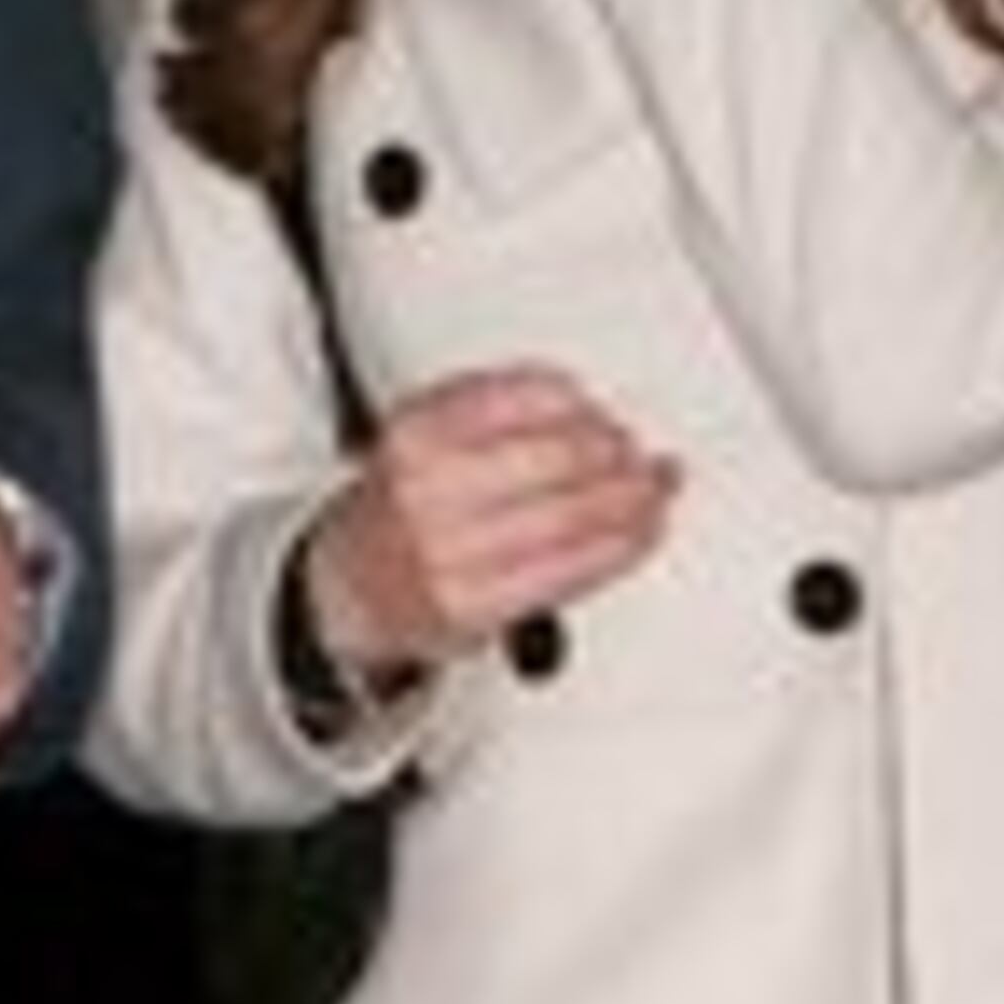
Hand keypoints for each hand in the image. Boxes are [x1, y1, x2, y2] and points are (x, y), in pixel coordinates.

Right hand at [301, 365, 681, 680]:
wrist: (349, 587)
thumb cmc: (404, 510)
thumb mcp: (430, 431)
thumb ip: (500, 405)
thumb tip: (590, 407)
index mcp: (418, 430)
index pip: (529, 396)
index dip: (583, 405)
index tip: (599, 413)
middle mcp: (429, 488)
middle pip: (562, 456)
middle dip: (618, 454)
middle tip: (638, 457)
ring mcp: (449, 551)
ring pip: (575, 515)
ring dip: (635, 501)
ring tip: (654, 493)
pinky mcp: (474, 606)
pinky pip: (571, 572)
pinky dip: (621, 549)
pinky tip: (639, 535)